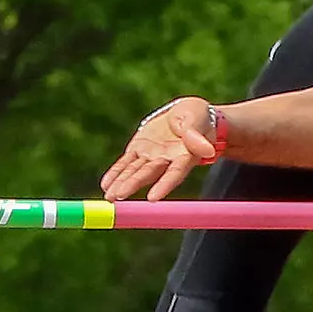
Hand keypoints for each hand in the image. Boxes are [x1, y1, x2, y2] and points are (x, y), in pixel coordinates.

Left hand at [100, 97, 220, 201]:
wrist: (187, 113)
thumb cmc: (197, 117)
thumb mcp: (197, 119)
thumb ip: (196, 135)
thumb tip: (207, 150)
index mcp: (185, 155)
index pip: (175, 173)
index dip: (164, 185)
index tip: (153, 198)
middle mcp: (166, 160)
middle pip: (149, 174)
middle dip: (133, 184)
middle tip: (119, 196)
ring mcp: (151, 156)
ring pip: (135, 171)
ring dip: (121, 183)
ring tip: (109, 196)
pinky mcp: (139, 149)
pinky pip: (125, 162)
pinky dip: (116, 173)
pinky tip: (106, 184)